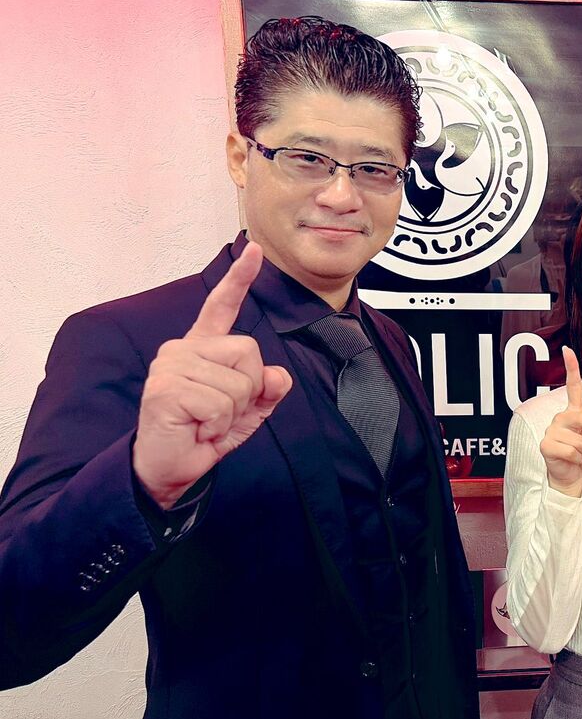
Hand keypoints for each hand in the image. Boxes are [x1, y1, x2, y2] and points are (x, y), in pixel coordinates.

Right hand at [133, 243, 292, 508]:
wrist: (169, 468)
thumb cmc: (204, 434)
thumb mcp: (248, 413)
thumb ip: (267, 391)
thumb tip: (279, 375)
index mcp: (203, 348)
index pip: (222, 307)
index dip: (240, 279)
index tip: (255, 250)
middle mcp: (183, 349)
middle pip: (249, 352)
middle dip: (248, 390)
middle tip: (219, 412)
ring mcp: (171, 366)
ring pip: (238, 383)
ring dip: (231, 413)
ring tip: (205, 422)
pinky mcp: (166, 389)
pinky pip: (221, 404)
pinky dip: (217, 425)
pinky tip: (196, 429)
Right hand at [539, 346, 581, 496]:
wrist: (572, 475)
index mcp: (575, 412)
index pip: (574, 386)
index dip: (571, 367)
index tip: (567, 349)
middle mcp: (562, 416)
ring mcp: (552, 429)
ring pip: (580, 441)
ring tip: (578, 455)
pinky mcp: (546, 443)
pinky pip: (572, 452)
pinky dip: (576, 460)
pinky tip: (570, 460)